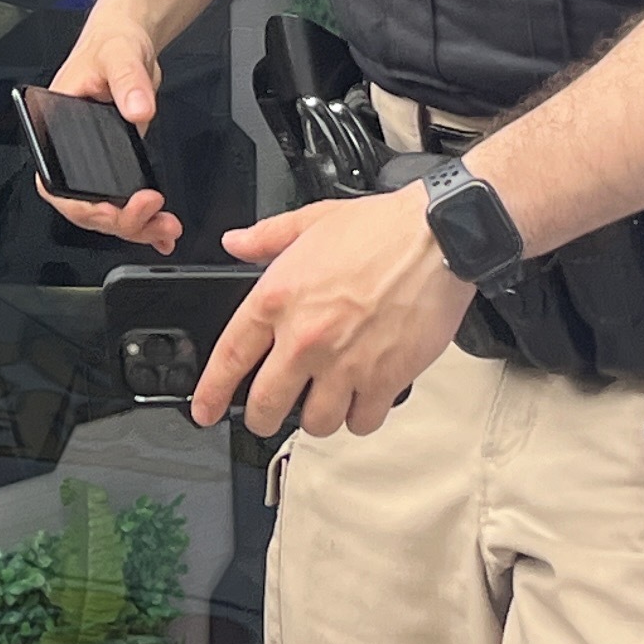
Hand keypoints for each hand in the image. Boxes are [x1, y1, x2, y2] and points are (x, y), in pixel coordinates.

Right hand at [37, 11, 178, 249]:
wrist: (128, 40)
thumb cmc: (109, 44)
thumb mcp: (119, 55)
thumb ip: (128, 81)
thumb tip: (137, 108)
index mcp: (52, 128)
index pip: (55, 186)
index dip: (83, 207)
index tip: (115, 208)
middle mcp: (70, 151)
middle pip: (83, 207)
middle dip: (119, 221)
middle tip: (154, 216)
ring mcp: (93, 162)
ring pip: (105, 212)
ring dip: (135, 226)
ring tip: (166, 227)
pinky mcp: (117, 164)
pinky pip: (122, 202)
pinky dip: (143, 221)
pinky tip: (160, 233)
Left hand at [191, 186, 473, 439]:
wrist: (438, 237)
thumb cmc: (382, 229)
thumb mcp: (311, 220)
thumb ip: (267, 237)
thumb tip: (236, 243)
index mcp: (278, 298)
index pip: (230, 358)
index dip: (211, 392)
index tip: (205, 409)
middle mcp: (305, 338)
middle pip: (266, 406)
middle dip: (262, 417)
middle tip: (269, 414)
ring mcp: (344, 364)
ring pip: (315, 423)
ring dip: (317, 417)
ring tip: (325, 399)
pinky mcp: (384, 379)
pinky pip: (362, 422)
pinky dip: (361, 417)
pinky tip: (363, 398)